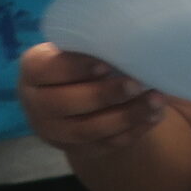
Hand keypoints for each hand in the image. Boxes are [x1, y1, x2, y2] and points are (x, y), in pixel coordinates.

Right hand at [17, 43, 161, 152]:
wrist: (85, 92)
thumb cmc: (88, 58)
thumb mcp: (84, 46)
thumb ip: (95, 45)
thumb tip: (130, 40)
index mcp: (34, 70)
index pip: (44, 69)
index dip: (74, 68)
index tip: (105, 64)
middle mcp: (36, 103)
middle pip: (62, 104)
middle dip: (102, 95)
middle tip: (135, 84)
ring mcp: (54, 131)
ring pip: (86, 130)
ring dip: (125, 116)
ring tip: (156, 100)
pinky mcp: (78, 149)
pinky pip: (105, 144)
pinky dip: (133, 130)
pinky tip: (155, 115)